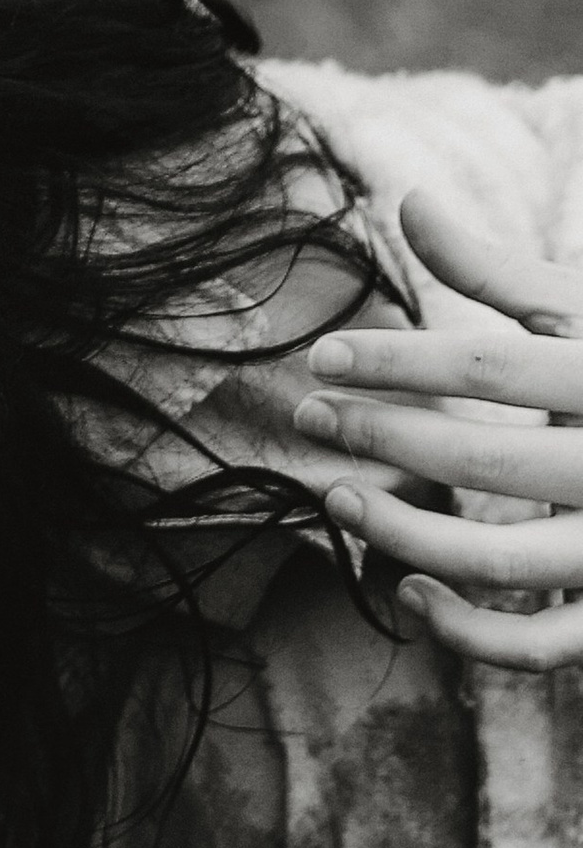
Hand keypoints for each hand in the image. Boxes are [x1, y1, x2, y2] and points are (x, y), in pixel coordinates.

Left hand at [293, 186, 582, 668]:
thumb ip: (498, 272)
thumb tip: (409, 201)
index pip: (489, 368)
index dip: (398, 361)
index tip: (324, 355)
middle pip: (483, 459)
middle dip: (382, 436)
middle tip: (309, 416)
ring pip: (500, 559)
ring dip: (402, 534)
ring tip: (337, 498)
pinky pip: (538, 646)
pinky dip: (467, 631)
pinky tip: (407, 588)